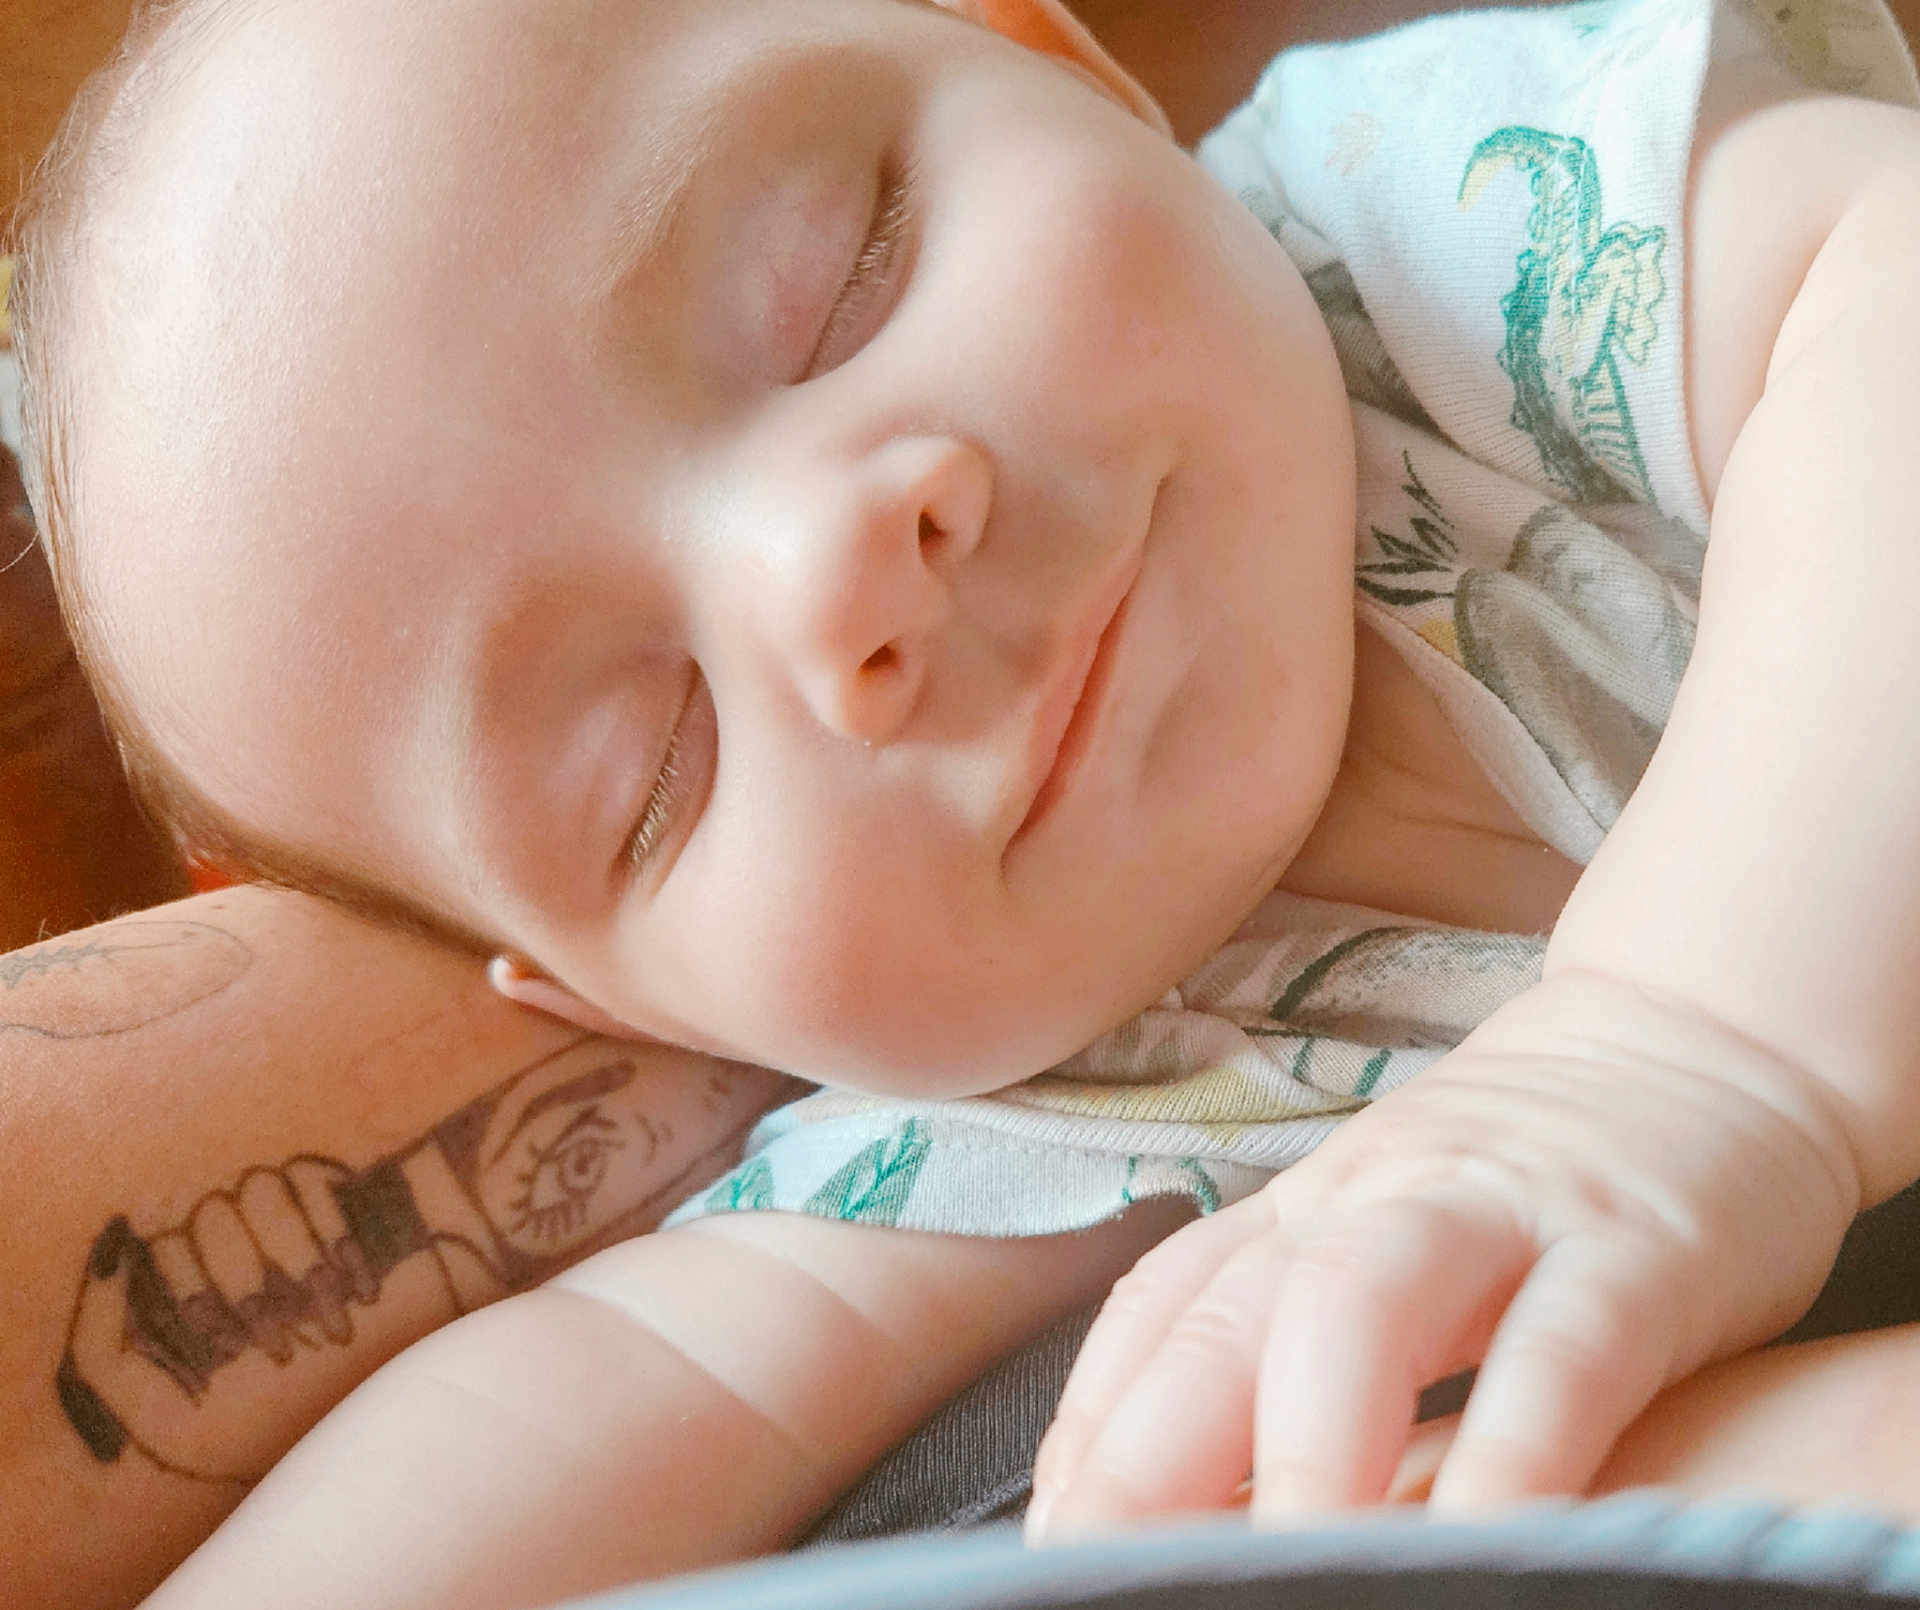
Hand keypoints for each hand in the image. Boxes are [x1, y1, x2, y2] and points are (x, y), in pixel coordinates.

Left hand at [60, 1161, 467, 1482]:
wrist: (398, 1411)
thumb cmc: (272, 1423)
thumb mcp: (162, 1416)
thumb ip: (99, 1346)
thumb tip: (110, 1246)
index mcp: (178, 1288)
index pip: (161, 1250)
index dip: (200, 1300)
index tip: (234, 1360)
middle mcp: (224, 1246)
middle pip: (211, 1216)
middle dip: (253, 1286)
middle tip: (289, 1346)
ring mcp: (278, 1216)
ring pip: (257, 1190)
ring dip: (297, 1262)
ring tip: (332, 1318)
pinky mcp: (332, 1192)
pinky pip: (309, 1179)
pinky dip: (334, 1236)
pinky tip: (361, 1286)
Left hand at [1027, 971, 1858, 1534]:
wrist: (1699, 1036)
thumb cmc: (1526, 1181)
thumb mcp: (1398, 1239)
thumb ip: (1315, 1345)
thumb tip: (1221, 1496)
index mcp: (1307, 1208)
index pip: (1164, 1308)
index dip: (1093, 1425)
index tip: (1053, 1536)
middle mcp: (1372, 1199)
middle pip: (1227, 1317)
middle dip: (1146, 1455)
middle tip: (1104, 1579)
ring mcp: (1498, 1211)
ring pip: (1359, 1306)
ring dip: (1300, 1446)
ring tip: (1281, 1575)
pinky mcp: (1634, 1249)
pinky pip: (1557, 1355)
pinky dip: (1507, 1457)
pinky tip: (1479, 1545)